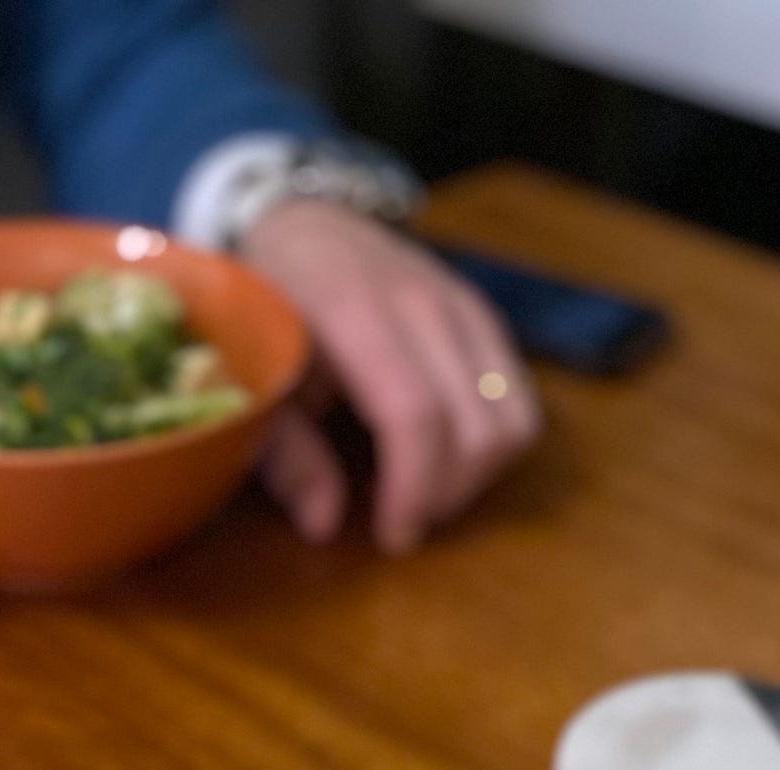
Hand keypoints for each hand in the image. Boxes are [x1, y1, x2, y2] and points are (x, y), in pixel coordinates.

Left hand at [240, 199, 540, 553]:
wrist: (302, 224)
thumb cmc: (270, 313)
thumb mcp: (258, 382)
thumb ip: (286, 453)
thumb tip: (323, 526)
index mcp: (355, 313)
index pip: (416, 416)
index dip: (412, 489)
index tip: (392, 535)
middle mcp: (424, 302)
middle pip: (476, 427)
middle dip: (445, 495)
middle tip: (402, 521)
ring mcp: (464, 305)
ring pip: (513, 418)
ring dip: (478, 476)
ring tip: (427, 492)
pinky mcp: (486, 317)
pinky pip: (520, 398)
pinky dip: (495, 444)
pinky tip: (448, 457)